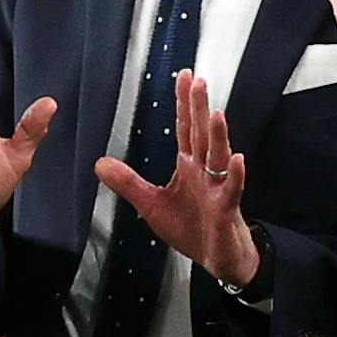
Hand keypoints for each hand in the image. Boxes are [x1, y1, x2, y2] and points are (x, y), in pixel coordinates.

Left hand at [95, 70, 257, 287]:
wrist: (218, 259)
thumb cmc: (191, 228)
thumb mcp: (151, 204)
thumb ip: (128, 183)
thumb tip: (100, 163)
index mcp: (189, 166)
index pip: (184, 128)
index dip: (183, 103)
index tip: (184, 77)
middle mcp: (205, 171)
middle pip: (201, 134)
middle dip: (198, 108)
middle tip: (197, 81)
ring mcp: (218, 188)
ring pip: (218, 157)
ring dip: (218, 135)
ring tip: (215, 114)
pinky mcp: (226, 208)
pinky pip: (232, 189)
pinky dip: (235, 175)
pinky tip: (237, 160)